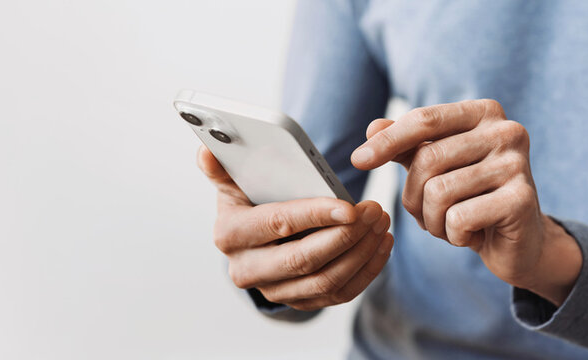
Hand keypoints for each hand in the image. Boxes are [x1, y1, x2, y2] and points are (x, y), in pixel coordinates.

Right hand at [197, 146, 392, 310]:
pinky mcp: (298, 302)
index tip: (349, 206)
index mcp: (230, 234)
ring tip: (380, 223)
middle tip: (373, 211)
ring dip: (360, 253)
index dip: (315, 216)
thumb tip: (206, 150)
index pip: (278, 225)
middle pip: (303, 260)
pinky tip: (381, 245)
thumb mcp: (233, 182)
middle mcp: (246, 269)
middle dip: (345, 236)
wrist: (253, 239)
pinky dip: (365, 271)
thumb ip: (222, 166)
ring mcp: (273, 291)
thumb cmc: (248, 200)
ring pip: (325, 281)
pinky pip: (338, 294)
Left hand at [350, 99, 581, 305]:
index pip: (424, 120)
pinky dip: (453, 235)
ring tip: (449, 225)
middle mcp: (506, 131)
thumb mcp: (435, 166)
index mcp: (484, 113)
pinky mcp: (522, 199)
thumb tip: (372, 127)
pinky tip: (470, 236)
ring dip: (432, 220)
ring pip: (439, 192)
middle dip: (413, 196)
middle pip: (427, 159)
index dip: (386, 141)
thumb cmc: (469, 197)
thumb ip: (405, 144)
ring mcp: (517, 164)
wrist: (516, 241)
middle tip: (425, 215)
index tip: (357, 161)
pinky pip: (459, 218)